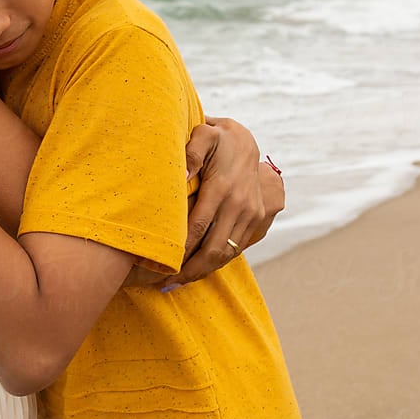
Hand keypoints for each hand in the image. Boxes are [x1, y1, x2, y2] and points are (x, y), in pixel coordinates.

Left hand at [160, 117, 266, 288]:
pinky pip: (237, 248)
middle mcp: (240, 204)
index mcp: (223, 188)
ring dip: (204, 271)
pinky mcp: (257, 219)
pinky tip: (199, 271)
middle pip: (214, 248)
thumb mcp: (204, 134)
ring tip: (178, 283)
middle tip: (165, 283)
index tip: (162, 265)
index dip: (181, 249)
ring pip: (227, 252)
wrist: (246, 140)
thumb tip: (181, 177)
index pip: (199, 227)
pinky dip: (218, 263)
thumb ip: (191, 152)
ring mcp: (251, 213)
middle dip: (190, 269)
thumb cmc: (216, 137)